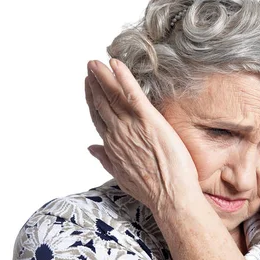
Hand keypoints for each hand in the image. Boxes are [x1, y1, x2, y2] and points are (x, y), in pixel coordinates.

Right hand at [84, 59, 202, 218]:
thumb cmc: (151, 189)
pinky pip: (132, 94)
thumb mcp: (120, 176)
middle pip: (101, 103)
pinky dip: (123, 77)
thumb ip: (105, 159)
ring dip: (103, 76)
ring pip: (112, 96)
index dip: (92, 100)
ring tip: (97, 62)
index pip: (98, 117)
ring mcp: (131, 126)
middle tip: (91, 66)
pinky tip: (116, 63)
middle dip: (95, 83)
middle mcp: (117, 133)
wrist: (170, 196)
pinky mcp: (148, 121)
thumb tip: (91, 148)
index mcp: (111, 146)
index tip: (89, 86)